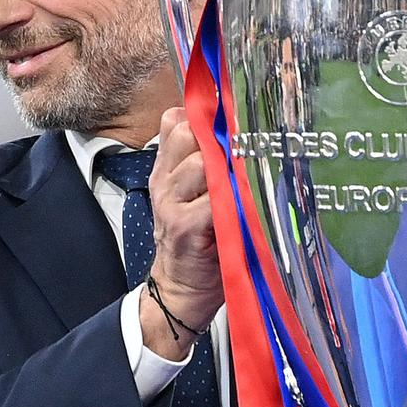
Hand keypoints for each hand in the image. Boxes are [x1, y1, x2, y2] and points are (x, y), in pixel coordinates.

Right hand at [142, 106, 223, 360]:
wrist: (179, 290)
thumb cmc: (199, 242)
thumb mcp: (193, 198)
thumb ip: (207, 167)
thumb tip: (240, 133)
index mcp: (166, 168)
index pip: (175, 120)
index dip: (203, 116)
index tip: (229, 122)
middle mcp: (164, 179)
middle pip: (187, 132)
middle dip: (217, 139)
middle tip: (239, 156)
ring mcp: (171, 201)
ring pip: (202, 161)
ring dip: (228, 169)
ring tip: (243, 183)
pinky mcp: (184, 225)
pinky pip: (213, 198)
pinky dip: (232, 199)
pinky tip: (242, 207)